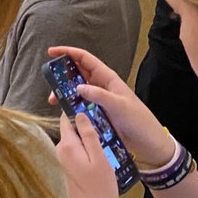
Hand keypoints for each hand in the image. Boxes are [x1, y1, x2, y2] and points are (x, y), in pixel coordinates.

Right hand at [46, 46, 172, 166]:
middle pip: (76, 74)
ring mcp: (98, 101)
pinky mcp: (96, 115)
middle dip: (61, 75)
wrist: (148, 144)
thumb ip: (100, 95)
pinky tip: (63, 113)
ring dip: (63, 93)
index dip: (68, 53)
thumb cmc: (138, 121)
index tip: (51, 52)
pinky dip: (69, 107)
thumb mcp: (120, 106)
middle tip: (50, 83)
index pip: (85, 59)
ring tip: (53, 101)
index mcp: (107, 78)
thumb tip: (78, 87)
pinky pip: (79, 106)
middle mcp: (100, 87)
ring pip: (75, 91)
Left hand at [56, 111, 117, 197]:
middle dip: (86, 125)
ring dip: (88, 139)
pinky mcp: (68, 168)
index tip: (89, 105)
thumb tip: (80, 114)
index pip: (66, 118)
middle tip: (104, 126)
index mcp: (67, 145)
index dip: (77, 110)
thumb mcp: (99, 159)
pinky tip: (101, 155)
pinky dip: (87, 149)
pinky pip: (77, 151)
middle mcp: (61, 150)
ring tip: (106, 140)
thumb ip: (89, 135)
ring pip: (76, 140)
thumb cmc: (99, 189)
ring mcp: (63, 160)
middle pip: (71, 128)